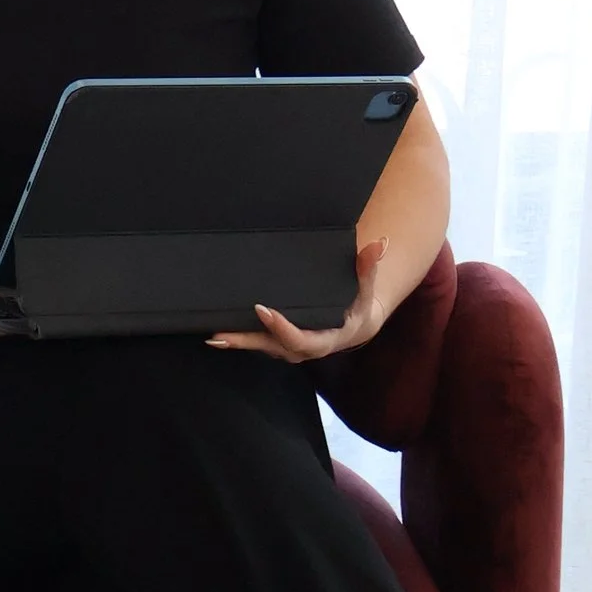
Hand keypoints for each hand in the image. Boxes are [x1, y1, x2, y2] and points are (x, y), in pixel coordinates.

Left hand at [208, 238, 390, 365]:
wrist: (356, 323)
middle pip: (273, 347)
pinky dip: (239, 340)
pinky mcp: (279, 343)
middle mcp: (304, 348)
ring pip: (261, 347)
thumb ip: (368, 267)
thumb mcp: (366, 288)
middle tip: (221, 334)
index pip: (301, 339)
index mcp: (325, 339)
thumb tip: (379, 243)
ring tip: (212, 337)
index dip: (282, 328)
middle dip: (247, 341)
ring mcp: (290, 348)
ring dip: (237, 343)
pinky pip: (258, 343)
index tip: (264, 310)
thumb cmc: (360, 304)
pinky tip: (216, 335)